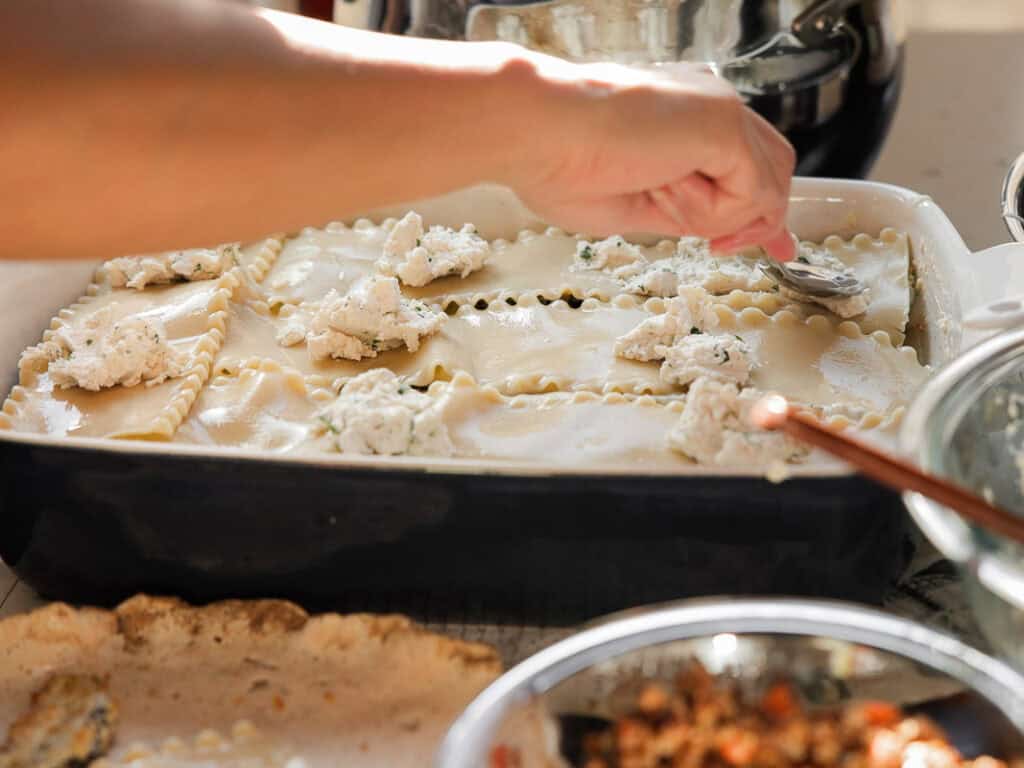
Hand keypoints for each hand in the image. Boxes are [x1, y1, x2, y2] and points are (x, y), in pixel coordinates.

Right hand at [509, 59, 796, 260]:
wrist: (536, 133)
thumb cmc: (559, 166)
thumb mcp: (637, 206)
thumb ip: (686, 215)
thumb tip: (720, 234)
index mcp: (687, 118)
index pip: (751, 161)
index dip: (761, 207)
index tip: (771, 245)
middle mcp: (711, 106)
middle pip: (774, 168)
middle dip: (758, 219)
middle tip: (721, 249)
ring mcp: (721, 111)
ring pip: (764, 185)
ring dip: (717, 217)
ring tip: (657, 197)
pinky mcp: (724, 125)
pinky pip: (750, 193)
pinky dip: (710, 211)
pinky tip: (662, 187)